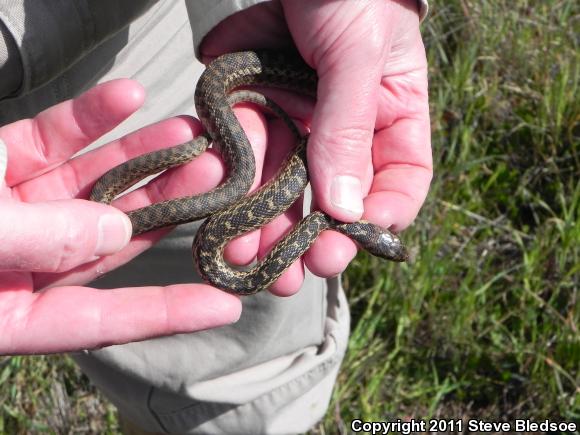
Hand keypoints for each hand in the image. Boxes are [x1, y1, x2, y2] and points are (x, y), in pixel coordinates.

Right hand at [0, 80, 240, 354]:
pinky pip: (53, 137)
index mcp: (15, 310)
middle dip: (173, 206)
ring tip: (195, 133)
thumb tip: (115, 228)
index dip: (169, 312)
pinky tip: (129, 96)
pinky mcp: (3, 159)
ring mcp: (18, 206)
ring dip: (145, 157)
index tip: (228, 305)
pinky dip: (89, 117)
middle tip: (225, 180)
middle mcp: (27, 259)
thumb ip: (41, 241)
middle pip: (114, 237)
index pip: (107, 318)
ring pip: (95, 183)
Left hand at [200, 0, 431, 293]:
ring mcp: (298, 123)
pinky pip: (245, 152)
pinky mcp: (256, 110)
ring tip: (242, 254)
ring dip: (262, 222)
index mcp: (391, 118)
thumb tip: (347, 208)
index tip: (353, 240)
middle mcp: (346, 130)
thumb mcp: (358, 53)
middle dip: (309, 237)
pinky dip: (232, 179)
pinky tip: (218, 208)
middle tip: (289, 273)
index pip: (399, 184)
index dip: (380, 219)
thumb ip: (349, 128)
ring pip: (283, 186)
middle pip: (332, 199)